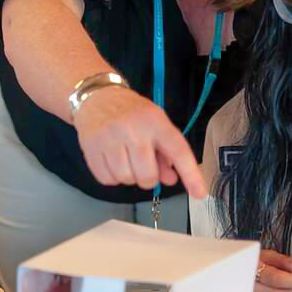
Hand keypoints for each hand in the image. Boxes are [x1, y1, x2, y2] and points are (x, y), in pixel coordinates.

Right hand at [72, 86, 207, 198]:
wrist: (97, 98)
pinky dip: (112, 177)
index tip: (200, 193)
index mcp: (156, 122)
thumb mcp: (155, 124)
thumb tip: (171, 179)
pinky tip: (112, 161)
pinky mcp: (91, 147)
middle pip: (148, 175)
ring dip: (128, 176)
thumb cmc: (131, 113)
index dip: (191, 175)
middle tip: (143, 165)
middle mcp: (134, 130)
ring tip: (125, 159)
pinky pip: (107, 180)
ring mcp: (110, 139)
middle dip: (148, 178)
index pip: (178, 151)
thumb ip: (166, 153)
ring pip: (126, 179)